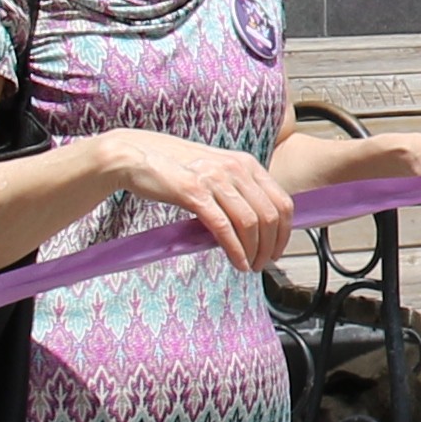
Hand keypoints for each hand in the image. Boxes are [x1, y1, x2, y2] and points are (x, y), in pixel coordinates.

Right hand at [109, 130, 291, 267]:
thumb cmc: (173, 166)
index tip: (278, 250)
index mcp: (246, 163)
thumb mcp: (215, 170)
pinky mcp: (193, 193)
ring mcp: (215, 179)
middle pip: (270, 216)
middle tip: (264, 263)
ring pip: (250, 223)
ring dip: (255, 251)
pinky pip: (223, 227)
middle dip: (272, 246)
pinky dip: (235, 250)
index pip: (282, 202)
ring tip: (250, 266)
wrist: (135, 155)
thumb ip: (236, 189)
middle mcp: (235, 168)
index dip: (285, 232)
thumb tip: (255, 223)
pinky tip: (238, 262)